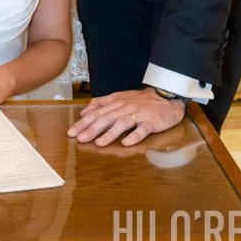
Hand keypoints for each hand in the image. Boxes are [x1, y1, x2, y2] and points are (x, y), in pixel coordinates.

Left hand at [67, 87, 185, 146]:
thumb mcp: (121, 98)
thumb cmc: (142, 100)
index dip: (84, 122)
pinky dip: (134, 136)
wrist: (167, 99)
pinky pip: (142, 129)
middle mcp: (126, 107)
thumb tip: (84, 111)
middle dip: (92, 128)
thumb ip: (102, 103)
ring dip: (110, 133)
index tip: (72, 132)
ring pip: (122, 123)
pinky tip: (126, 143)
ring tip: (99, 143)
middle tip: (80, 139)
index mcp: (117, 101)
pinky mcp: (151, 122)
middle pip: (107, 117)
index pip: (97, 112)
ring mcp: (139, 114)